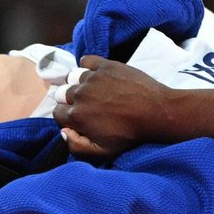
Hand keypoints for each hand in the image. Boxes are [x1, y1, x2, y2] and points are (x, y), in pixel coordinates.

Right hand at [53, 55, 173, 158]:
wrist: (155, 112)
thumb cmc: (129, 134)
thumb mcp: (102, 152)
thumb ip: (77, 147)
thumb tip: (64, 132)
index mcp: (77, 116)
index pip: (58, 113)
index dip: (66, 116)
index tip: (78, 118)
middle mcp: (79, 94)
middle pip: (63, 94)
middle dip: (70, 100)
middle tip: (88, 105)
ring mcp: (92, 78)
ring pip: (73, 78)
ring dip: (79, 84)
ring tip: (93, 91)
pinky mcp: (105, 66)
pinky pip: (86, 61)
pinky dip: (86, 66)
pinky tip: (95, 75)